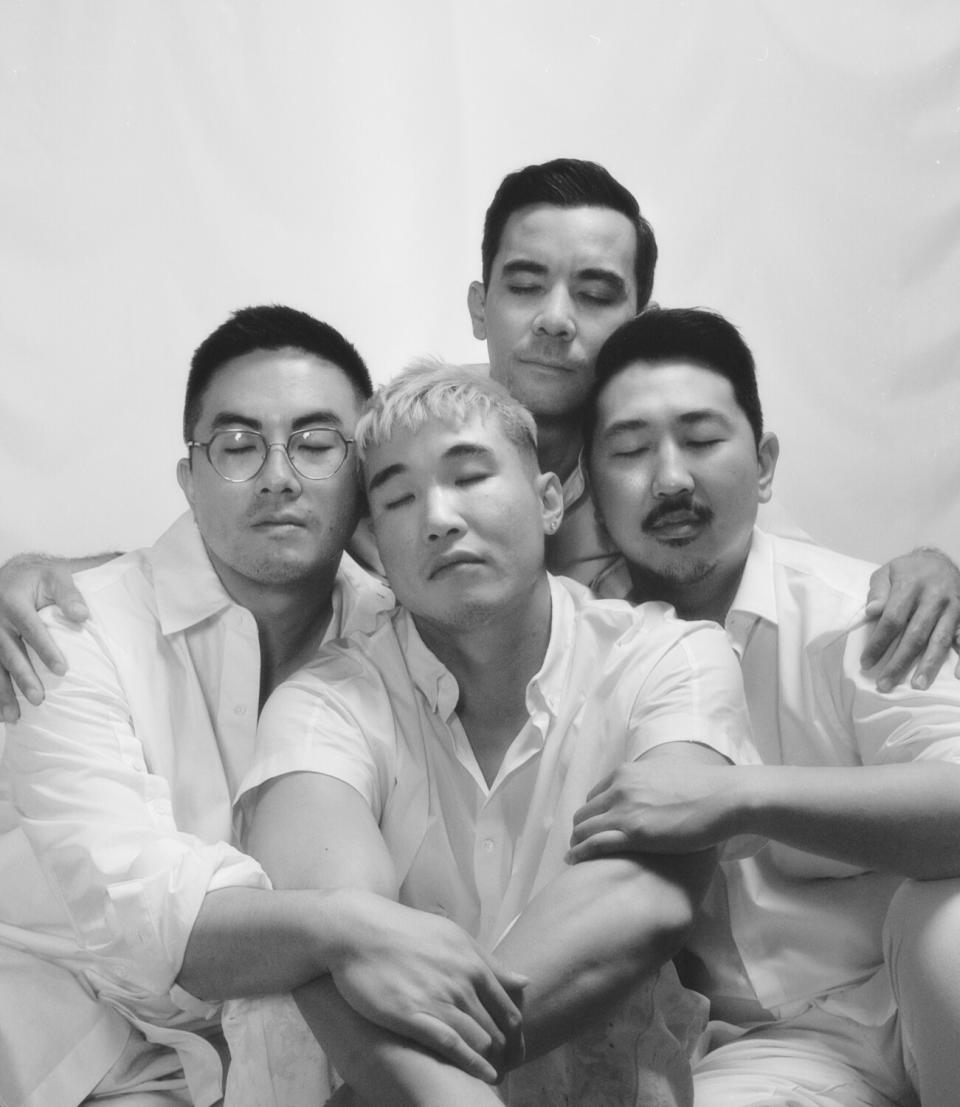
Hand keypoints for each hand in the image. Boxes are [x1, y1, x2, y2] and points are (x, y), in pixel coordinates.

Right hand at [0, 556, 88, 722]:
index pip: (30, 628)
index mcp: (13, 601)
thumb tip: (82, 616)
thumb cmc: (37, 578)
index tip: (62, 670)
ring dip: (2, 692)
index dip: (45, 649)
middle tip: (39, 699)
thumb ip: (69, 595)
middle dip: (22, 677)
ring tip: (14, 716)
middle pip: (8, 652)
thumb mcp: (55, 576)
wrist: (11, 574)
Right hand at [329, 891, 526, 1083]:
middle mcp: (461, 983)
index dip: (516, 1036)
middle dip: (506, 1054)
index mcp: (473, 963)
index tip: (514, 1050)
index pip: (508, 1009)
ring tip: (493, 1075)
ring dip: (491, 1062)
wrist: (360, 931)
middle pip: (498, 1029)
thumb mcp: (453, 937)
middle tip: (505, 1069)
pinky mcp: (412, 1016)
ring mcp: (438, 1000)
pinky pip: (452, 1046)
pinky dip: (472, 1064)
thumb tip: (524, 981)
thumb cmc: (407, 932)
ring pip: (480, 1040)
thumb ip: (488, 962)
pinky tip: (483, 1075)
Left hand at [567, 758, 735, 862]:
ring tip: (574, 857)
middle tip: (581, 846)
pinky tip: (574, 861)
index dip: (593, 814)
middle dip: (580, 830)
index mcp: (626, 773)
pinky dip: (579, 852)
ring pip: (584, 828)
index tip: (595, 828)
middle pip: (585, 812)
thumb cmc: (706, 789)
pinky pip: (593, 844)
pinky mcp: (634, 834)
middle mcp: (620, 788)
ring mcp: (625, 810)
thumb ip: (649, 784)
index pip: (595, 795)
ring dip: (576, 843)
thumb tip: (653, 796)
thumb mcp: (666, 775)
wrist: (726, 797)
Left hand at [862, 548, 959, 691]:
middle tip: (885, 685)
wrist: (940, 561)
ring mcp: (954, 607)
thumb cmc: (908, 571)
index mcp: (911, 586)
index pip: (892, 619)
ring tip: (917, 685)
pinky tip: (957, 675)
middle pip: (916, 635)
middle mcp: (935, 597)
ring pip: (941, 640)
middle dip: (900, 662)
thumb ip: (878, 591)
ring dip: (929, 665)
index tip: (866, 663)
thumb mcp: (887, 572)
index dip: (879, 643)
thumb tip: (872, 611)